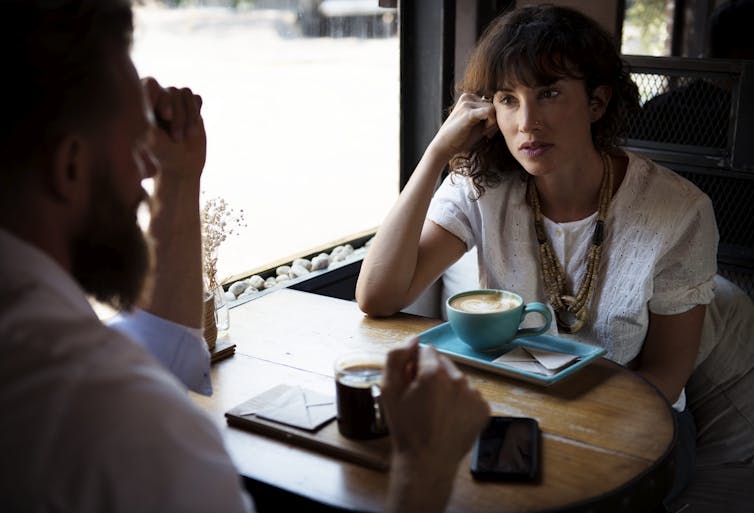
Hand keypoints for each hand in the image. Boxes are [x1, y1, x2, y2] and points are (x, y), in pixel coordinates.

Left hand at [141, 77, 206, 181]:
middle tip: (176, 136)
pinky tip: (191, 131)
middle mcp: (156, 96)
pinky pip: (196, 98)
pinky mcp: (190, 105)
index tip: (165, 116)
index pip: (150, 84)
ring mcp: (174, 100)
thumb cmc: (161, 153)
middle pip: (171, 91)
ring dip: (188, 117)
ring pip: (185, 93)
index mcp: (141, 101)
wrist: (180, 164)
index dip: (161, 97)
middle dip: (178, 115)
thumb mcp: (151, 137)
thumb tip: (155, 103)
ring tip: (183, 137)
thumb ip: (150, 118)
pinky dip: (196, 114)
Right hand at [382, 337, 489, 473]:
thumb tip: (414, 340)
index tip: (411, 383)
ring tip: (436, 410)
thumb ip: (396, 356)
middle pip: (443, 364)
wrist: (427, 461)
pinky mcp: (484, 409)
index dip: (415, 365)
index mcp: (434, 372)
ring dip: (447, 387)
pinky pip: (470, 395)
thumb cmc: (405, 426)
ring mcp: (474, 394)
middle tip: (422, 398)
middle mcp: (459, 379)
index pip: (426, 351)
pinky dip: (461, 402)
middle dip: (433, 374)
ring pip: (458, 379)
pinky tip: (449, 417)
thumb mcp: (388, 389)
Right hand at [427, 93, 497, 161]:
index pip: (490, 103)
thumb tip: (505, 111)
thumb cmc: (461, 137)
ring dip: (492, 123)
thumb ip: (488, 116)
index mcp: (468, 97)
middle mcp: (467, 97)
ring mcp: (466, 103)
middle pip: (493, 105)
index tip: (486, 130)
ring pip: (493, 109)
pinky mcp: (468, 112)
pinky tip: (483, 132)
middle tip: (485, 133)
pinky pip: (490, 112)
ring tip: (482, 133)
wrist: (444, 146)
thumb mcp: (477, 123)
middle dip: (493, 121)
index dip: (492, 118)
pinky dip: (491, 123)